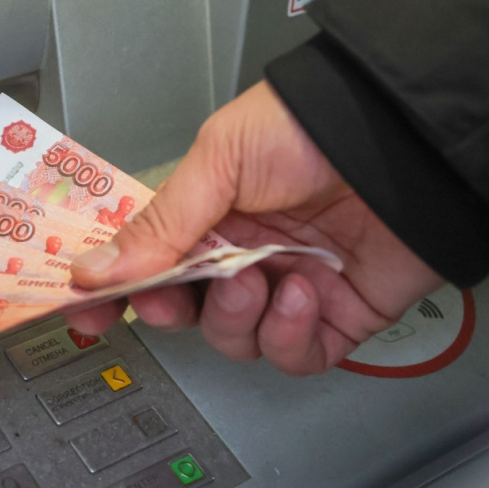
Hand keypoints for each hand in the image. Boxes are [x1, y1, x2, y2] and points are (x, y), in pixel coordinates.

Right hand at [67, 82, 442, 375]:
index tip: (88, 313)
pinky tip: (301, 293)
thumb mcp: (218, 161)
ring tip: (260, 280)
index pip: (146, 265)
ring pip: (235, 341)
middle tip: (173, 296)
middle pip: (185, 312)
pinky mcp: (335, 319)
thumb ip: (160, 224)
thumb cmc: (304, 130)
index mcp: (204, 216)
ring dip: (236, 319)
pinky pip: (293, 357)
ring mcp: (285, 290)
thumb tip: (92, 271)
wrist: (400, 139)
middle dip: (172, 310)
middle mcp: (241, 257)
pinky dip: (289, 336)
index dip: (115, 293)